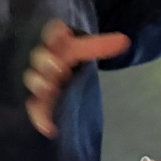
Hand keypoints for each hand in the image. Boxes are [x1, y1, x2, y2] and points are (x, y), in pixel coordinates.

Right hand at [23, 20, 129, 138]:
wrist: (53, 71)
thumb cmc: (66, 55)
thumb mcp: (81, 48)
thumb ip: (99, 46)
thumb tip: (126, 40)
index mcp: (55, 43)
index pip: (51, 32)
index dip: (55, 33)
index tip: (63, 34)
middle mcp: (43, 60)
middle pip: (40, 58)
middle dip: (46, 62)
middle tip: (58, 67)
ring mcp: (38, 80)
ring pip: (34, 81)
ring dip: (40, 84)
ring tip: (48, 89)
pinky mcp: (36, 99)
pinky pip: (35, 107)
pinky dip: (40, 117)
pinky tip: (49, 128)